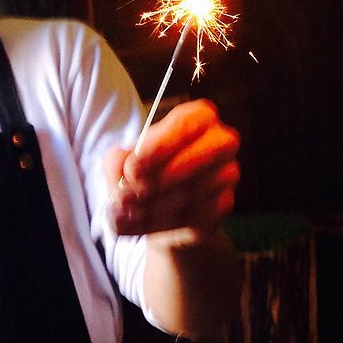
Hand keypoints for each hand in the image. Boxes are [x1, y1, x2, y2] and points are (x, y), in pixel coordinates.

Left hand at [104, 100, 239, 236]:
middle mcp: (220, 141)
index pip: (184, 125)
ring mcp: (227, 173)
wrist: (163, 211)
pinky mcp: (225, 204)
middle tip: (125, 197)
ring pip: (191, 193)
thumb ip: (115, 160)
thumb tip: (120, 164)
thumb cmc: (146, 174)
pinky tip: (142, 225)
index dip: (156, 149)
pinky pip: (195, 216)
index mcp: (197, 118)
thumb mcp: (123, 162)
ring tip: (126, 214)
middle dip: (155, 183)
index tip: (131, 170)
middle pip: (193, 160)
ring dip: (152, 208)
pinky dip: (162, 224)